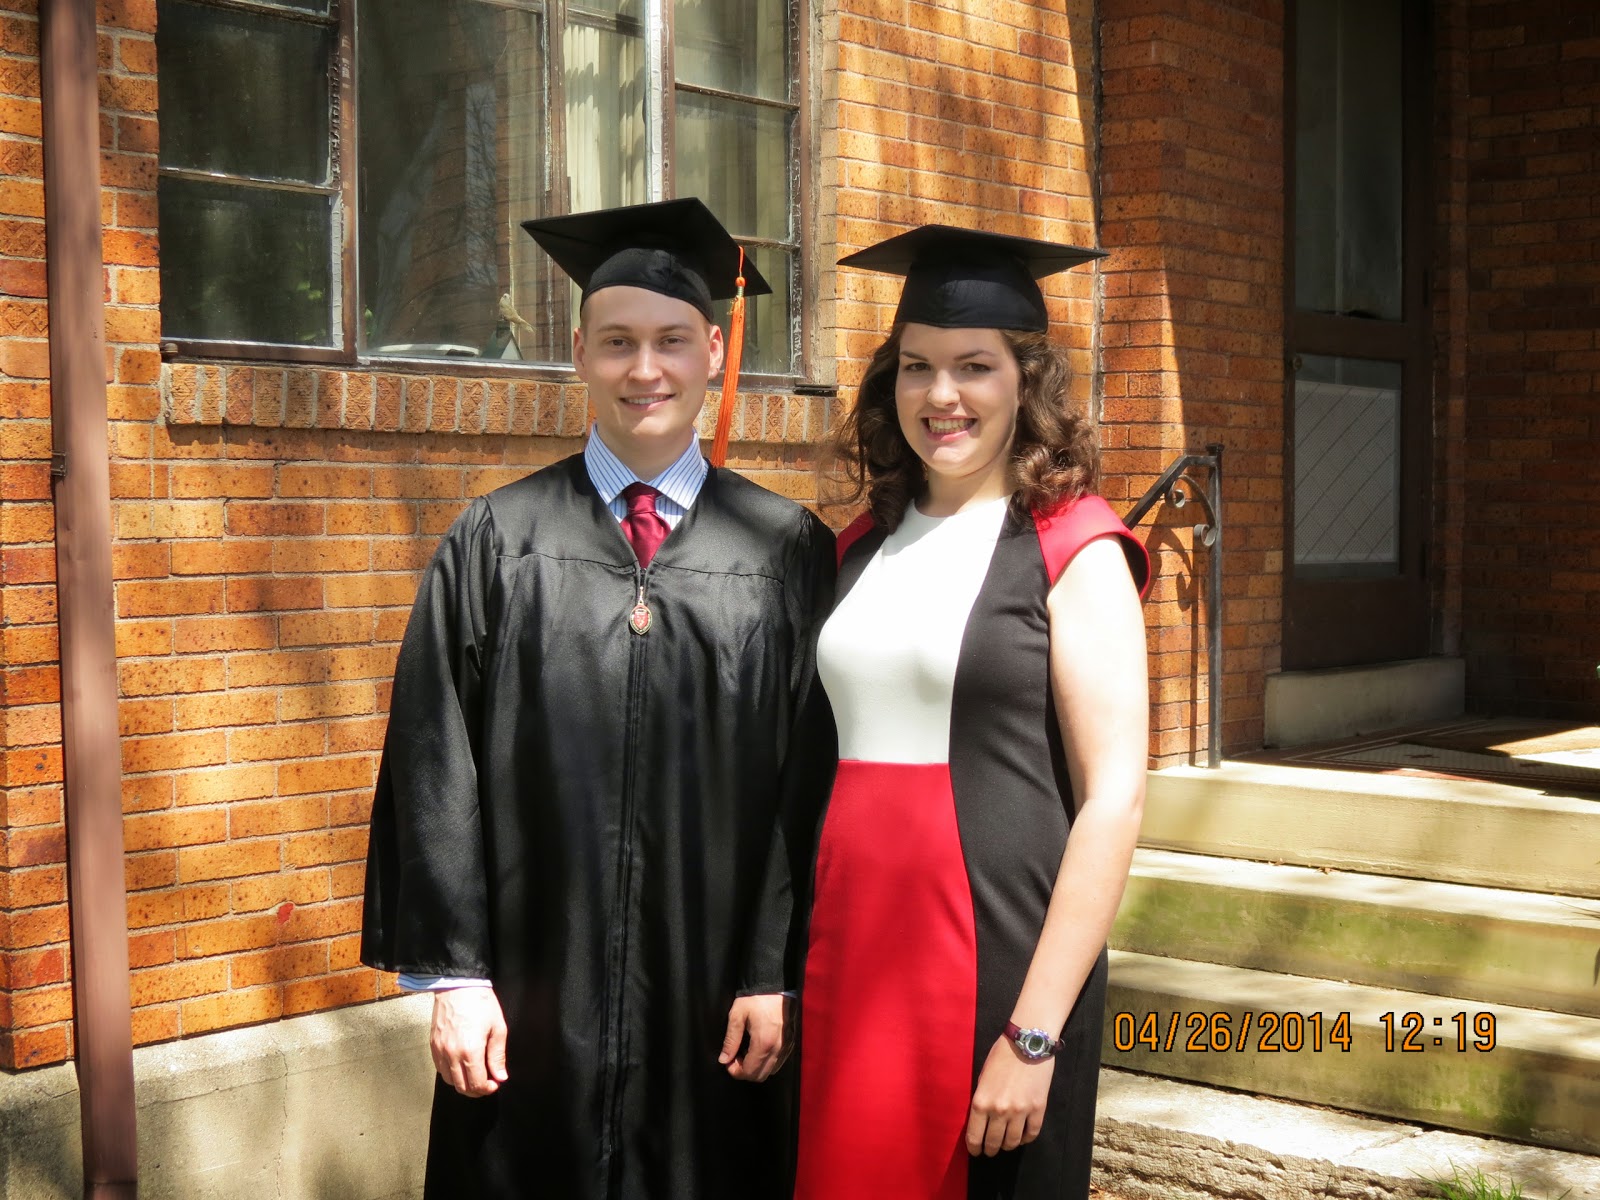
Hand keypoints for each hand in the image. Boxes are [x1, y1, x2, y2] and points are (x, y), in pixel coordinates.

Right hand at [429, 986, 508, 1096]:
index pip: (476, 1083)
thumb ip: (497, 1055)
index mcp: (470, 1051)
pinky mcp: (433, 1045)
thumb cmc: (480, 1003)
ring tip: (474, 1076)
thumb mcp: (497, 1028)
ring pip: (449, 1080)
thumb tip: (500, 1076)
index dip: (487, 1089)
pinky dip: (451, 1073)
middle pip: (461, 1086)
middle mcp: (452, 1054)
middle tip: (486, 1084)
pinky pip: (440, 1068)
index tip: (495, 1084)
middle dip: (475, 1090)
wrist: (458, 985)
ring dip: (462, 1083)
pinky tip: (461, 1067)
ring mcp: (440, 1050)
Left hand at [718, 993, 791, 1081]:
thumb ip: (730, 1040)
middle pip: (760, 1076)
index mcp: (763, 1043)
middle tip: (736, 1057)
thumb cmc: (756, 998)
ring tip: (747, 1052)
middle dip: (745, 1071)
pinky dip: (767, 1062)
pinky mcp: (791, 1043)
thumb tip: (724, 1059)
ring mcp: (786, 1047)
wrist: (777, 986)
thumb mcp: (737, 1015)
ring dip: (756, 1067)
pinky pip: (778, 1062)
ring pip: (770, 1071)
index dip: (735, 1071)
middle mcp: (778, 1049)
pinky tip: (759, 1048)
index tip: (728, 1062)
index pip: (749, 1071)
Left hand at [966, 1035, 1054, 1155]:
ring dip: (1007, 1146)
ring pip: (1012, 1142)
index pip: (975, 1136)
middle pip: (994, 1143)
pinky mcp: (1038, 1109)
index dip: (974, 1148)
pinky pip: (1031, 1134)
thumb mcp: (983, 1077)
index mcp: (981, 1102)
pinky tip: (1021, 1136)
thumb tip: (981, 1119)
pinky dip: (1025, 1139)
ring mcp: (1020, 1112)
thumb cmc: (1001, 1055)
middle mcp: (999, 1110)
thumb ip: (982, 1099)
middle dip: (990, 1150)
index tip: (976, 1152)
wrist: (1028, 1043)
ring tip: (1006, 1144)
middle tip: (990, 1151)